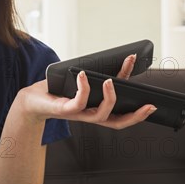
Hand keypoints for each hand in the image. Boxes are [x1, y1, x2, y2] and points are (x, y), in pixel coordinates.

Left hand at [18, 55, 155, 129]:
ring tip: (111, 80)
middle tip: (149, 104)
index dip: (138, 113)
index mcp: (96, 110)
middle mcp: (89, 115)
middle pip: (117, 122)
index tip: (153, 104)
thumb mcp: (82, 81)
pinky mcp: (64, 110)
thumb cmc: (57, 90)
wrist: (31, 100)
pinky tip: (84, 75)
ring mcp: (78, 114)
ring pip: (101, 115)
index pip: (121, 115)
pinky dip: (83, 88)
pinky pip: (78, 102)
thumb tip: (117, 61)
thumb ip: (98, 75)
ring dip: (110, 98)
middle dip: (135, 116)